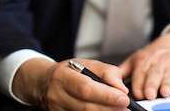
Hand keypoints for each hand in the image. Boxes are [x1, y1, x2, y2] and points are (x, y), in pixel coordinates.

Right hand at [12, 57, 130, 110]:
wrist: (43, 83)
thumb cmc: (67, 72)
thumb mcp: (84, 64)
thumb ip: (105, 72)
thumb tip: (121, 88)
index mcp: (63, 76)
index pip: (85, 88)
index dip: (105, 95)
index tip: (124, 98)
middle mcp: (58, 96)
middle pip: (86, 107)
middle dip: (110, 108)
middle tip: (127, 108)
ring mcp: (58, 110)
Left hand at [119, 27, 169, 99]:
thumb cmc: (152, 56)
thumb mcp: (135, 60)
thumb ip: (122, 72)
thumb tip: (107, 82)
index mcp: (142, 62)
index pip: (139, 74)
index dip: (138, 84)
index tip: (137, 94)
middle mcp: (157, 64)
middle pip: (153, 75)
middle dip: (151, 85)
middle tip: (149, 95)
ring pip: (168, 76)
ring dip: (167, 85)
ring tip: (165, 93)